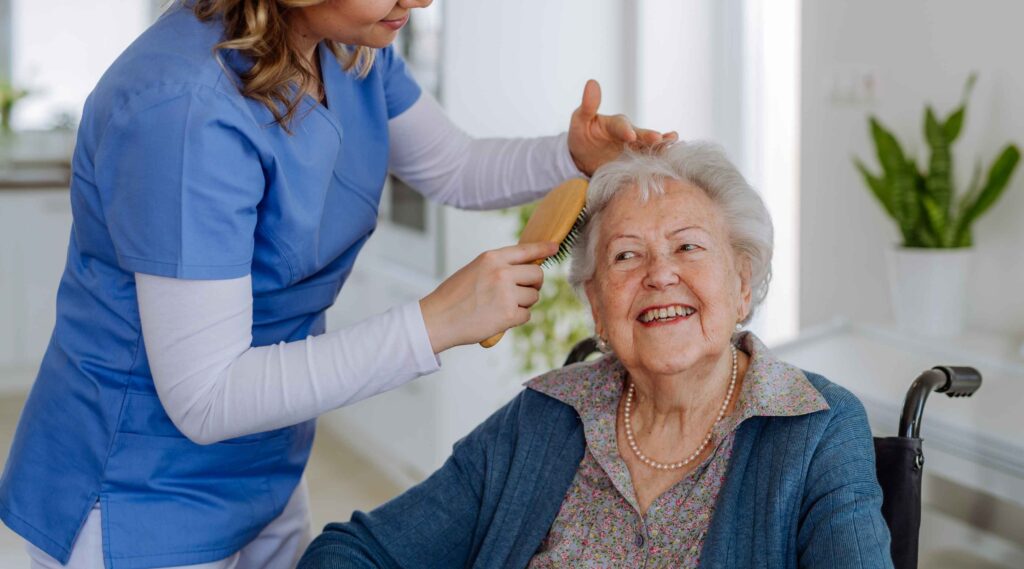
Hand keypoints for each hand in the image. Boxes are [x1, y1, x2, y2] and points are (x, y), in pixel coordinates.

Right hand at [419, 241, 558, 352]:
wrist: (438, 319)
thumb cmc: (453, 297)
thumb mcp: (474, 270)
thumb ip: (498, 267)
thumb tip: (524, 270)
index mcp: (491, 258)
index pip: (525, 250)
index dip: (543, 248)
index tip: (555, 247)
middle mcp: (502, 272)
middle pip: (537, 275)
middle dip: (534, 284)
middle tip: (522, 292)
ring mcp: (506, 293)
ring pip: (533, 297)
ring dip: (524, 303)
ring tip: (502, 307)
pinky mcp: (509, 314)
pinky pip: (527, 315)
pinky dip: (516, 319)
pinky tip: (499, 318)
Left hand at [568, 79, 678, 175]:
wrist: (584, 158)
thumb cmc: (582, 135)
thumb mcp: (580, 120)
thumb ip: (588, 105)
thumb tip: (592, 82)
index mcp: (616, 124)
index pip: (621, 126)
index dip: (626, 130)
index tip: (630, 136)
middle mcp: (631, 135)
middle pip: (642, 136)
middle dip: (650, 137)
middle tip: (659, 139)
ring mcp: (635, 150)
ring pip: (651, 148)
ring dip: (662, 147)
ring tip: (674, 145)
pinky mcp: (637, 165)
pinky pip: (649, 164)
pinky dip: (659, 163)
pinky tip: (670, 163)